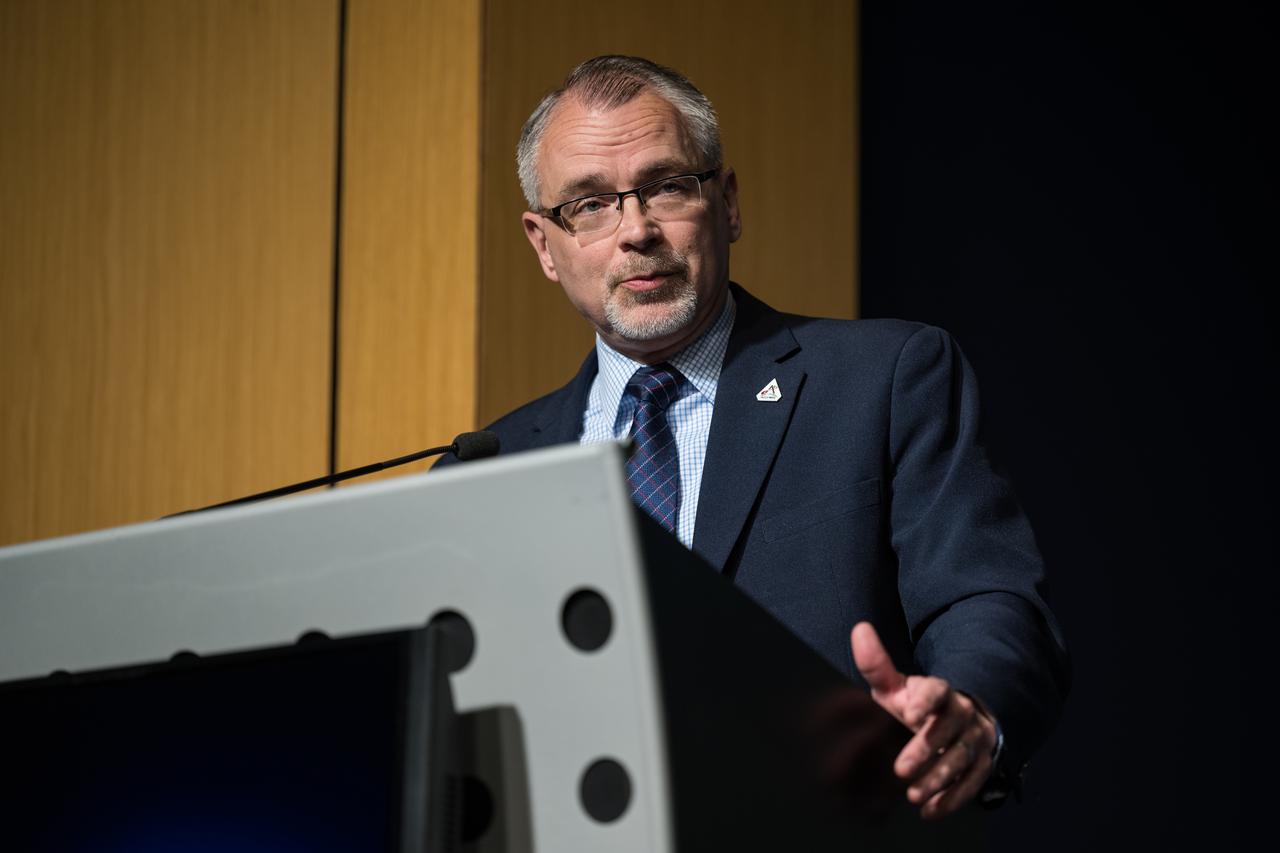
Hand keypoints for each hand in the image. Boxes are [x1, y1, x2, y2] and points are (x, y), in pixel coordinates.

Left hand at [851, 621, 996, 818]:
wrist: (957, 721)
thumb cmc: (916, 705)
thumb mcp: (896, 687)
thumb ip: (878, 665)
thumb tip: (859, 629)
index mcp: (940, 691)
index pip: (937, 690)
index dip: (926, 700)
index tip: (910, 713)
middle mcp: (962, 713)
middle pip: (950, 729)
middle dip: (927, 748)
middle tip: (901, 769)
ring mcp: (976, 739)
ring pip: (963, 757)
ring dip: (939, 778)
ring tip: (913, 795)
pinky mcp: (983, 763)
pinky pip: (974, 781)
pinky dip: (954, 798)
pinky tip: (931, 811)